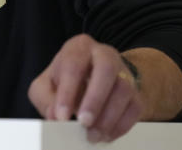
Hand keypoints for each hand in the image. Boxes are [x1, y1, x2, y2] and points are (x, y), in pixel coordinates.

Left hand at [28, 34, 143, 142]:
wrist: (91, 81)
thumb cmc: (65, 81)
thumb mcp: (46, 85)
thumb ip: (46, 99)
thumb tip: (55, 116)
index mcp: (79, 47)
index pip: (73, 64)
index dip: (67, 92)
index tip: (61, 116)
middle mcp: (104, 54)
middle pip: (106, 68)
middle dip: (95, 98)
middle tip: (84, 122)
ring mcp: (123, 72)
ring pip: (124, 89)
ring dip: (109, 116)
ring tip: (92, 135)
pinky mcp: (135, 92)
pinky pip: (135, 107)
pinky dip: (121, 125)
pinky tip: (106, 135)